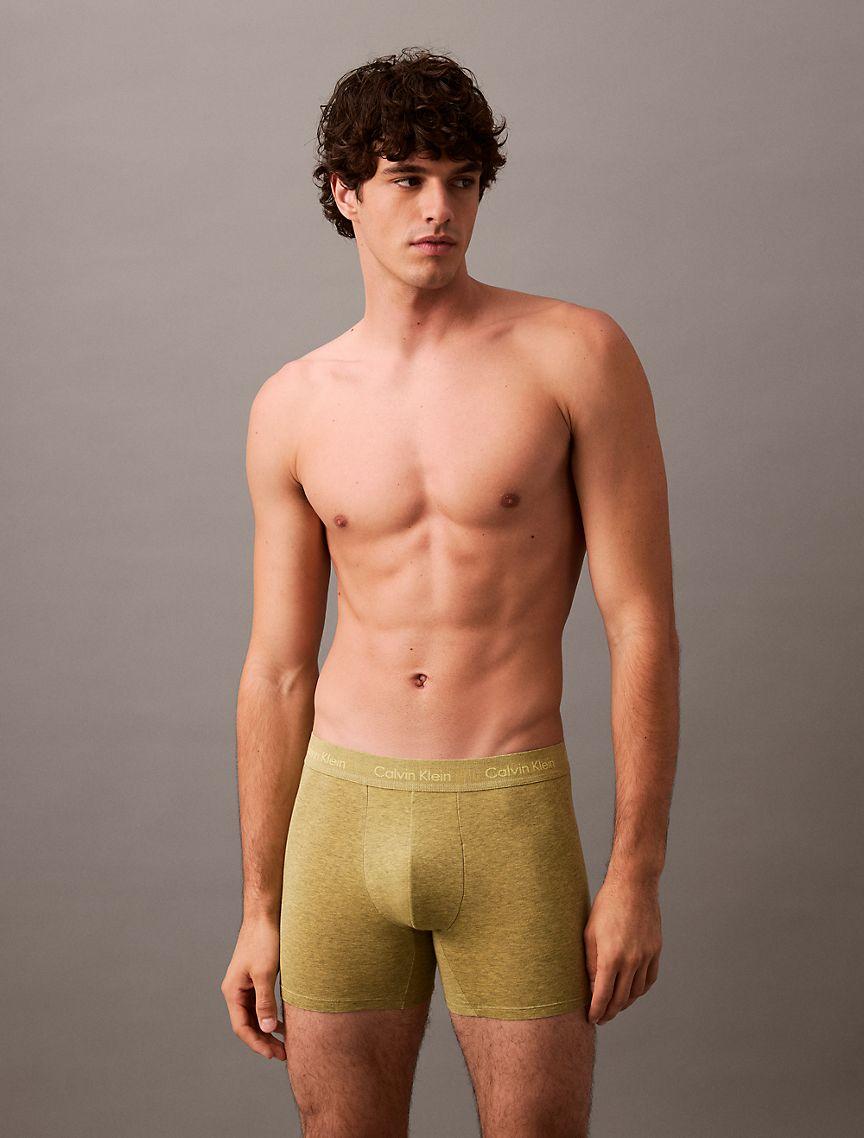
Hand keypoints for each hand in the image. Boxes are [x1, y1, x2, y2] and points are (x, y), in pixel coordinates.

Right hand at [221, 916, 285, 1059]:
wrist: (265, 915)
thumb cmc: (263, 941)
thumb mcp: (265, 973)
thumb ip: (265, 1002)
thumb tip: (267, 1029)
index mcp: (233, 991)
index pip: (242, 1027)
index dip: (257, 1043)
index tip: (274, 1054)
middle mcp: (236, 990)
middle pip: (248, 1024)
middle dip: (264, 1040)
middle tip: (284, 1054)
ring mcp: (245, 985)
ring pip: (254, 1015)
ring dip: (267, 1029)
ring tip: (285, 1043)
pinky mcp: (255, 978)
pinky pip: (260, 1004)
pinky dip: (270, 1015)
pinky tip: (282, 1022)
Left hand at [583, 875, 661, 1024]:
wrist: (634, 885)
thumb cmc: (607, 906)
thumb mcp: (590, 933)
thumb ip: (591, 963)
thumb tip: (592, 986)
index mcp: (611, 957)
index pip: (603, 995)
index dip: (596, 1010)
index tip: (592, 1019)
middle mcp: (631, 961)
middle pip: (621, 998)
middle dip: (610, 1012)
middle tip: (601, 1018)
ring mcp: (646, 957)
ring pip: (636, 992)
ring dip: (625, 1003)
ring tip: (615, 1006)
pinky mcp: (656, 951)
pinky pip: (649, 979)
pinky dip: (640, 990)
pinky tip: (632, 991)